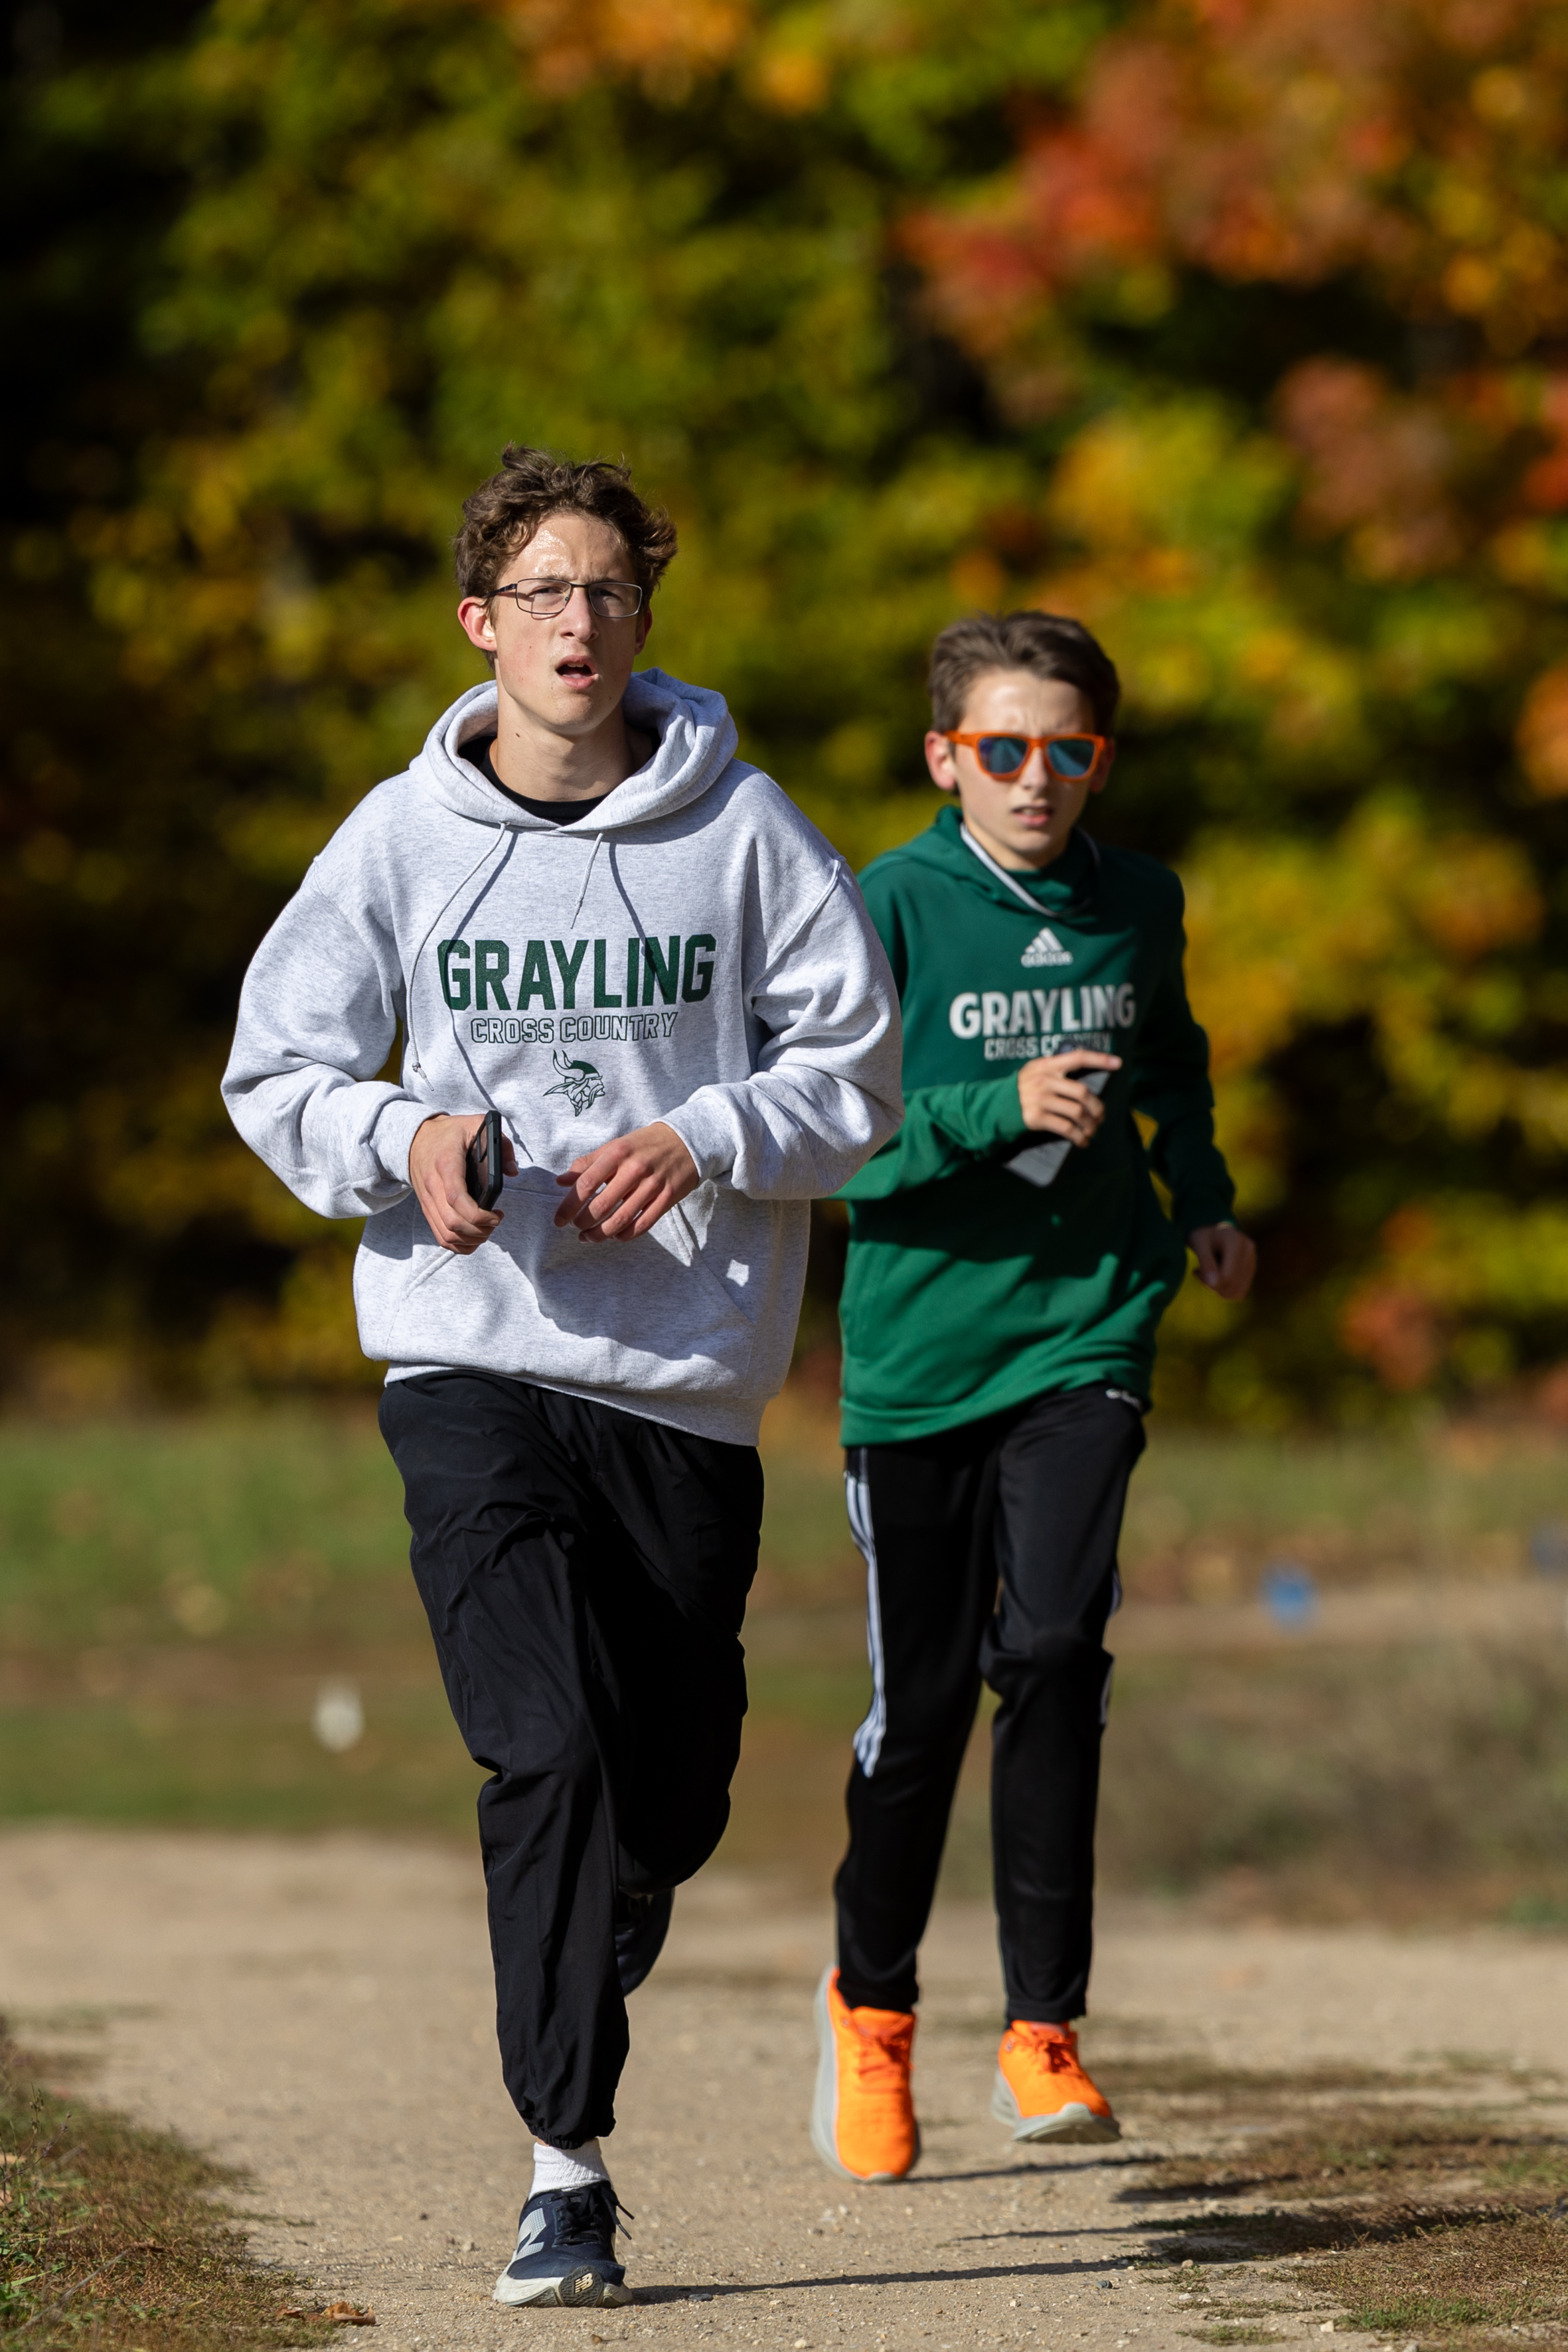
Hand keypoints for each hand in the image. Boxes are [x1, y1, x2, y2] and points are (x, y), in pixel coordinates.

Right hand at [408, 1112, 517, 1254]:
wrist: (416, 1139)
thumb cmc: (449, 1133)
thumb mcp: (475, 1125)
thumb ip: (499, 1143)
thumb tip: (511, 1170)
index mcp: (446, 1164)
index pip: (456, 1198)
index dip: (478, 1214)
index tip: (497, 1215)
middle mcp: (433, 1186)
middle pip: (452, 1223)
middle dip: (480, 1231)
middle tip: (496, 1221)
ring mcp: (428, 1201)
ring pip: (446, 1234)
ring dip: (471, 1240)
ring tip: (487, 1229)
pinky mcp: (427, 1209)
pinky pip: (440, 1237)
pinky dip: (459, 1245)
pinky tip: (475, 1237)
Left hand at [553, 1120, 699, 1241]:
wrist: (686, 1140)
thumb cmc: (643, 1145)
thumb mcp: (615, 1146)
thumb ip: (587, 1164)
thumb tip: (561, 1181)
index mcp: (617, 1153)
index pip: (585, 1184)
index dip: (568, 1206)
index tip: (559, 1220)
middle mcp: (634, 1169)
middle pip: (601, 1206)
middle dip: (583, 1223)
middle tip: (575, 1228)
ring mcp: (653, 1185)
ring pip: (621, 1220)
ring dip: (600, 1234)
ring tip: (589, 1237)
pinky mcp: (667, 1198)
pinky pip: (643, 1225)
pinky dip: (625, 1235)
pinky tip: (614, 1236)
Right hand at [1016, 1049, 1121, 1144]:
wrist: (995, 1106)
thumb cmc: (1022, 1089)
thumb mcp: (1035, 1071)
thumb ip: (1055, 1070)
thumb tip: (1086, 1080)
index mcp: (1047, 1065)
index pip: (1078, 1058)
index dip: (1099, 1059)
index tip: (1117, 1063)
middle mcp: (1044, 1080)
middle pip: (1082, 1093)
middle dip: (1097, 1108)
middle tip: (1101, 1116)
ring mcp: (1040, 1099)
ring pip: (1077, 1112)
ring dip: (1090, 1125)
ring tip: (1092, 1130)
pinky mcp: (1037, 1117)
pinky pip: (1066, 1128)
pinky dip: (1078, 1137)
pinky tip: (1082, 1141)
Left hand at [1190, 1223, 1256, 1299]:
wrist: (1211, 1231)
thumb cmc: (1202, 1236)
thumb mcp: (1198, 1244)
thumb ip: (1206, 1262)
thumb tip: (1214, 1284)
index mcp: (1237, 1241)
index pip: (1227, 1277)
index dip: (1208, 1282)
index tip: (1196, 1271)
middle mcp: (1250, 1250)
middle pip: (1232, 1286)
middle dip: (1213, 1286)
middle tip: (1200, 1273)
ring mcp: (1253, 1260)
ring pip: (1237, 1292)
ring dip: (1218, 1289)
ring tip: (1208, 1275)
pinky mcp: (1251, 1269)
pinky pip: (1240, 1292)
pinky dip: (1226, 1291)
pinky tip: (1217, 1278)